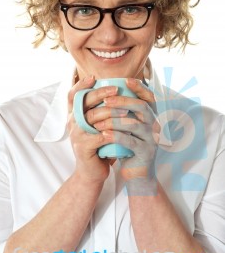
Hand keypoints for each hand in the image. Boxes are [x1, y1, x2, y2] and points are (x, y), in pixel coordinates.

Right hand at [67, 75, 127, 183]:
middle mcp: (72, 123)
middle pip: (83, 102)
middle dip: (100, 93)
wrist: (92, 172)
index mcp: (75, 116)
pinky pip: (98, 136)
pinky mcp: (83, 148)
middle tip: (116, 89)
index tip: (93, 77)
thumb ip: (101, 111)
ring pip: (92, 118)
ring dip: (110, 112)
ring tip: (125, 109)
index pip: (73, 96)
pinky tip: (123, 129)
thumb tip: (115, 91)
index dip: (81, 85)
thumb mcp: (98, 126)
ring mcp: (76, 135)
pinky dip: (111, 132)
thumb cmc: (99, 146)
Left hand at [93, 78, 159, 192]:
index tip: (126, 80)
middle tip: (106, 100)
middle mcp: (154, 125)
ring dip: (115, 121)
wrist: (136, 172)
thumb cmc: (128, 145)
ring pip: (135, 125)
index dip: (139, 87)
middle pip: (142, 107)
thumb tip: (106, 92)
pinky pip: (131, 142)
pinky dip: (116, 136)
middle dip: (123, 102)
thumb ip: (123, 112)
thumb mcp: (127, 127)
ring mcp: (151, 139)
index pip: (149, 97)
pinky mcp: (145, 152)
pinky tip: (104, 134)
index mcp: (150, 115)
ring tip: (98, 121)